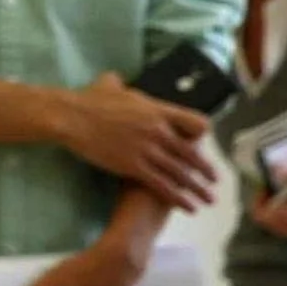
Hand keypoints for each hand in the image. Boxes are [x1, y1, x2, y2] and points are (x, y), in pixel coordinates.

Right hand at [47, 74, 219, 212]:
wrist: (71, 117)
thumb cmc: (87, 100)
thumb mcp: (109, 85)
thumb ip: (119, 82)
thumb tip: (115, 78)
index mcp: (158, 110)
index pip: (196, 122)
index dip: (202, 135)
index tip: (201, 143)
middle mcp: (159, 131)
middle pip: (192, 153)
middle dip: (206, 170)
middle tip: (215, 181)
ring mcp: (148, 150)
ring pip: (181, 173)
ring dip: (198, 189)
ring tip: (208, 201)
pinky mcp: (133, 166)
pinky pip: (162, 185)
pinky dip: (178, 198)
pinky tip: (188, 207)